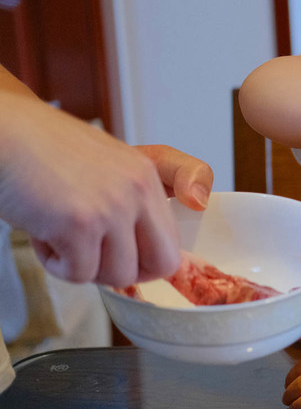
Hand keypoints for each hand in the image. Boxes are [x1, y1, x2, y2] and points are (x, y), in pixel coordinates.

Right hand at [0, 94, 209, 285]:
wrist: (1, 133)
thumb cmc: (43, 152)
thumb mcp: (106, 165)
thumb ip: (134, 200)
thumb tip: (151, 253)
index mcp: (148, 175)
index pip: (175, 241)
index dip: (149, 259)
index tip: (127, 256)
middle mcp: (138, 190)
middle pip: (162, 265)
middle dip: (126, 271)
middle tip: (95, 257)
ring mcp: (112, 207)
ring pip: (119, 275)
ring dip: (84, 266)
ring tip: (61, 235)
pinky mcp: (79, 224)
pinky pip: (79, 274)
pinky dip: (56, 265)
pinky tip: (42, 234)